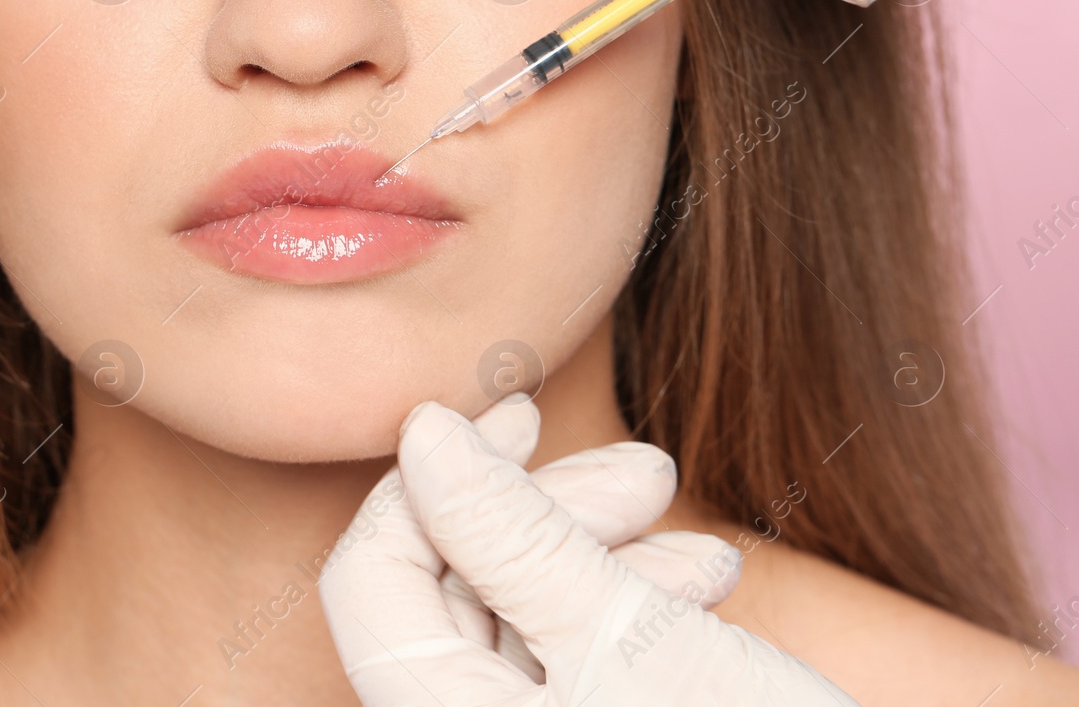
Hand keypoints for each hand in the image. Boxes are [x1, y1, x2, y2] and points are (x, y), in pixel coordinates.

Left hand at [319, 399, 857, 704]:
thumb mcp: (628, 637)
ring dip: (604, 555)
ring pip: (516, 618)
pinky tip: (708, 587)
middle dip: (547, 513)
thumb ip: (511, 533)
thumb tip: (425, 433)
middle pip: (450, 591)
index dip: (430, 483)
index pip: (369, 581)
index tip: (513, 417)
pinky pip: (566, 660)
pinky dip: (627, 609)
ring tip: (706, 549)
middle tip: (647, 475)